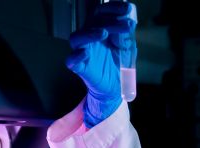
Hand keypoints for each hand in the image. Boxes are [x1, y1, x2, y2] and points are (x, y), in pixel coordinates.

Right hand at [65, 2, 137, 127]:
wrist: (116, 87)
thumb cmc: (118, 63)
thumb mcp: (127, 47)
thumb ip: (126, 36)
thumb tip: (128, 23)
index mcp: (100, 29)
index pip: (102, 12)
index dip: (113, 8)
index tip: (127, 9)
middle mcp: (89, 38)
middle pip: (92, 22)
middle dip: (110, 21)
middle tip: (127, 26)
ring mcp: (83, 52)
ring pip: (76, 37)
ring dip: (89, 33)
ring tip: (104, 33)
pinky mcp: (81, 68)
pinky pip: (71, 61)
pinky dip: (76, 56)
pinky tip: (84, 53)